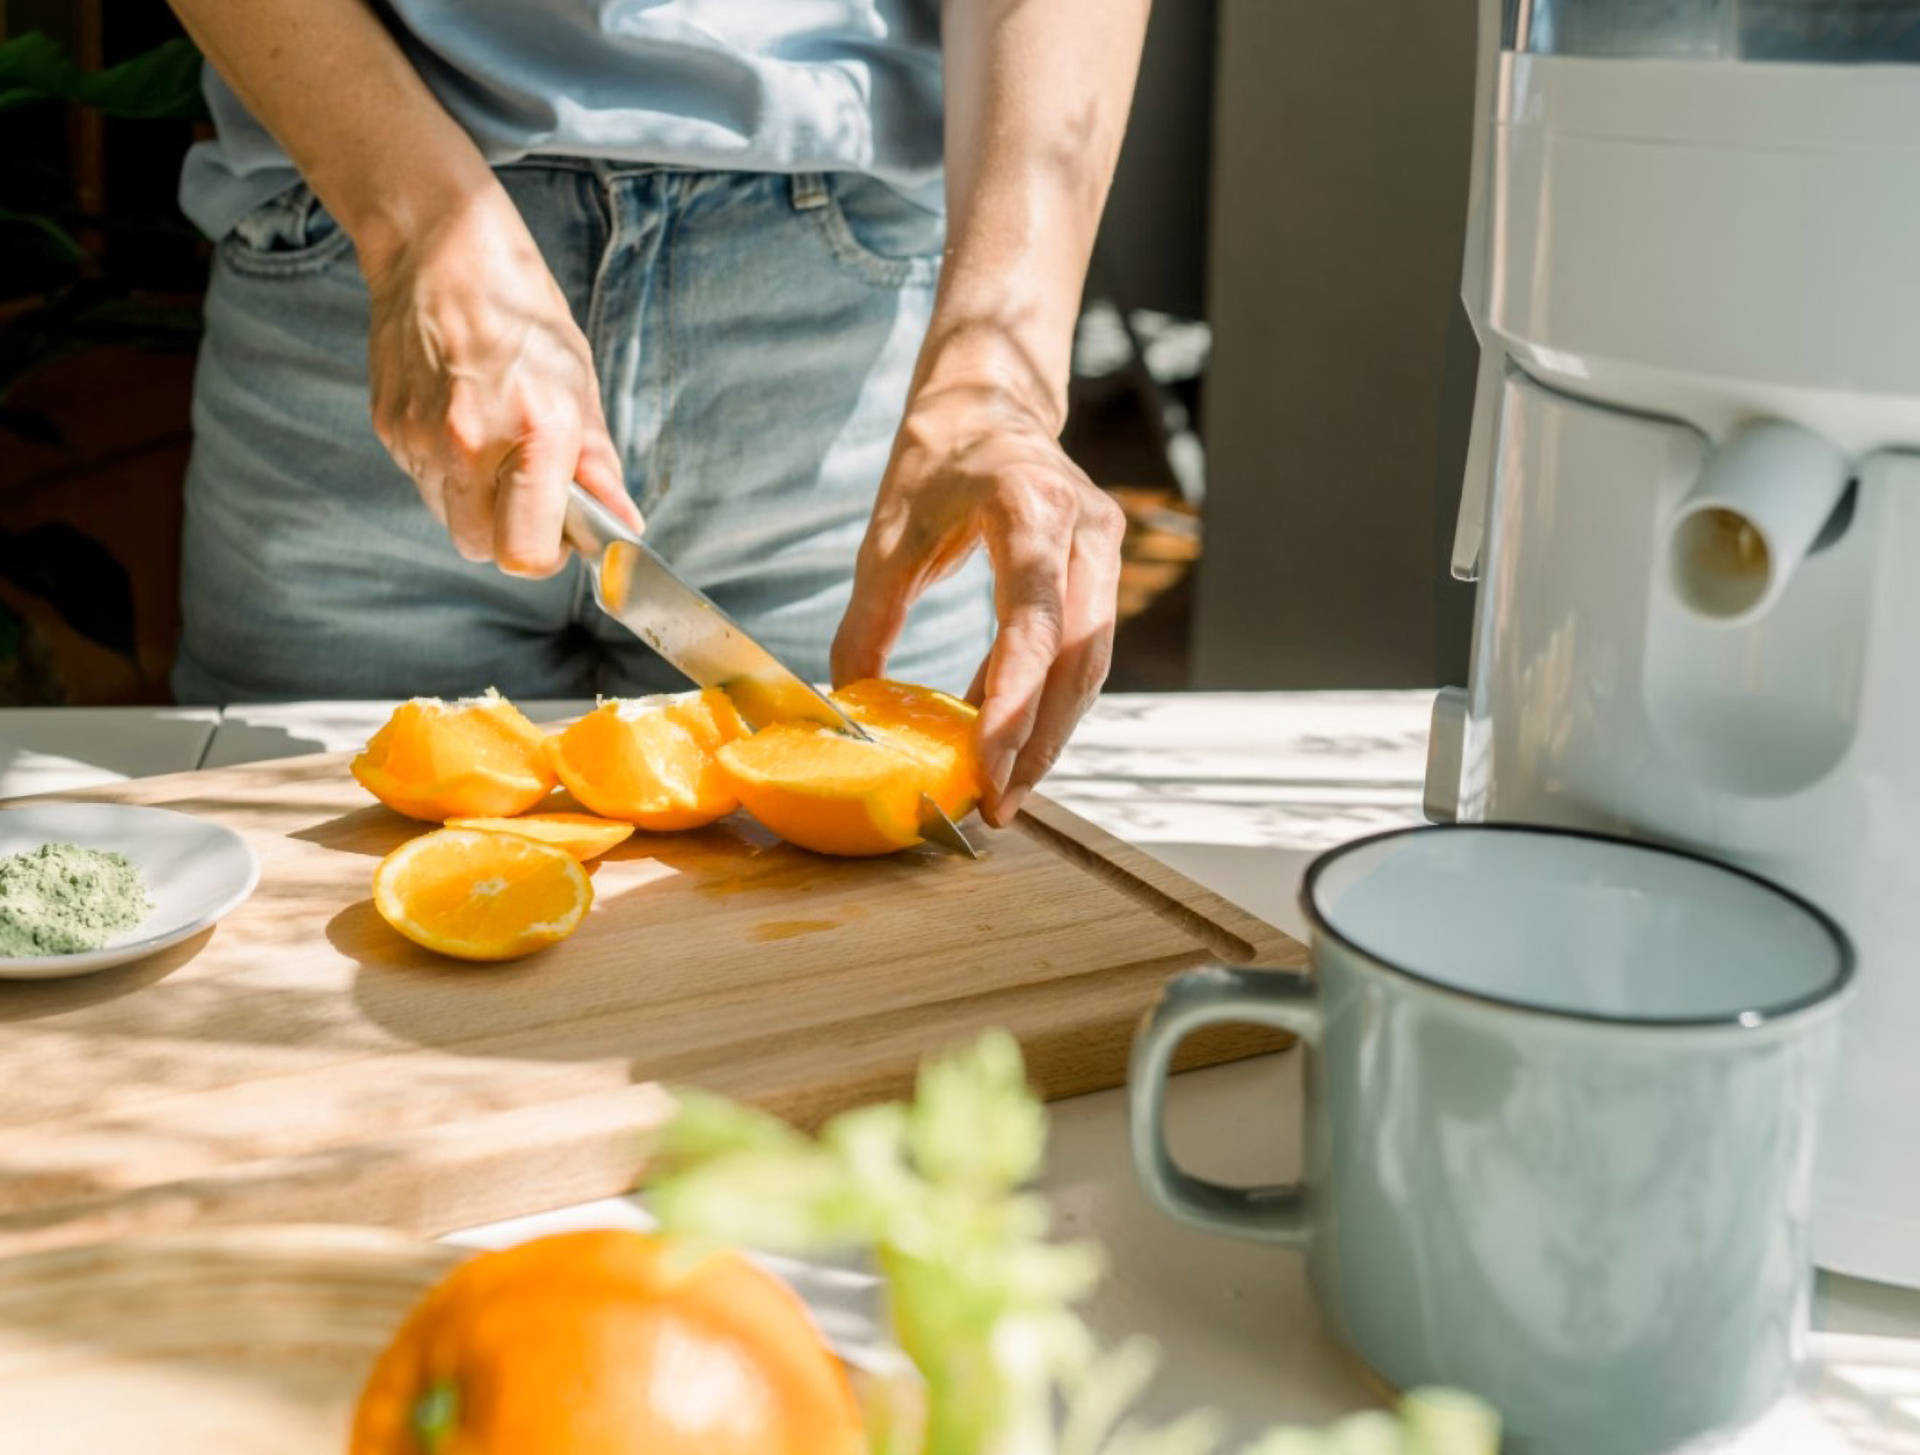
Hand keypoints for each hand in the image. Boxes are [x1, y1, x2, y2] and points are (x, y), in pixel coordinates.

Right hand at [360, 185, 639, 574]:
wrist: (441, 251)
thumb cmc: (520, 311)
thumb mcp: (578, 383)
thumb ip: (597, 466)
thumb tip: (624, 523)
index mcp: (533, 430)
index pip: (526, 551)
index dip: (547, 555)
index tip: (561, 537)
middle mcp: (469, 442)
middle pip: (482, 548)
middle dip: (510, 536)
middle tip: (532, 498)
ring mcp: (419, 438)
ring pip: (450, 518)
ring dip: (478, 505)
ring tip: (497, 446)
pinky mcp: (388, 429)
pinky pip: (423, 482)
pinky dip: (448, 472)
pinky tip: (464, 422)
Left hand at [833, 382, 1124, 827]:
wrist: (990, 401)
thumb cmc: (935, 460)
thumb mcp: (887, 537)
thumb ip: (869, 621)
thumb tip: (850, 706)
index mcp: (1031, 507)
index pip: (1033, 623)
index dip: (1014, 703)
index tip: (987, 766)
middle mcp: (1085, 527)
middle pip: (1080, 657)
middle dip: (1040, 740)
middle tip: (999, 804)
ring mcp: (1104, 547)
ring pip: (1093, 663)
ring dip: (1052, 731)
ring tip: (1006, 789)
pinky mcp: (1103, 567)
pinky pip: (1085, 649)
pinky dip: (1051, 699)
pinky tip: (1013, 738)